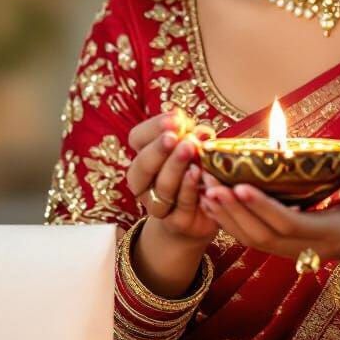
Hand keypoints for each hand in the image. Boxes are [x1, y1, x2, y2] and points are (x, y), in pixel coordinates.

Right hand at [126, 108, 219, 248]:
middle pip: (142, 164)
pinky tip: (198, 173)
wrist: (201, 214)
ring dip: (175, 166)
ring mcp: (156, 203)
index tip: (175, 119)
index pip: (138, 138)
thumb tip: (201, 131)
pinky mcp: (175, 220)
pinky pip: (180, 203)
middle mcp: (143, 182)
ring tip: (191, 150)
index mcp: (144, 157)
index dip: (154, 127)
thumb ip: (195, 137)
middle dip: (159, 149)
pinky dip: (189, 187)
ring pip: (161, 185)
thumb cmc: (196, 172)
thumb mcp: (196, 149)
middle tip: (174, 137)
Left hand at [198, 157, 339, 270]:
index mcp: (329, 233)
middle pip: (262, 236)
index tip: (240, 185)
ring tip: (203, 188)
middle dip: (234, 211)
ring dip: (225, 216)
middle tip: (210, 183)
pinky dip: (228, 221)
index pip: (289, 223)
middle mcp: (306, 248)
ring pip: (252, 241)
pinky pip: (250, 239)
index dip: (263, 207)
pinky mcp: (281, 248)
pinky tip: (211, 201)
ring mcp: (292, 252)